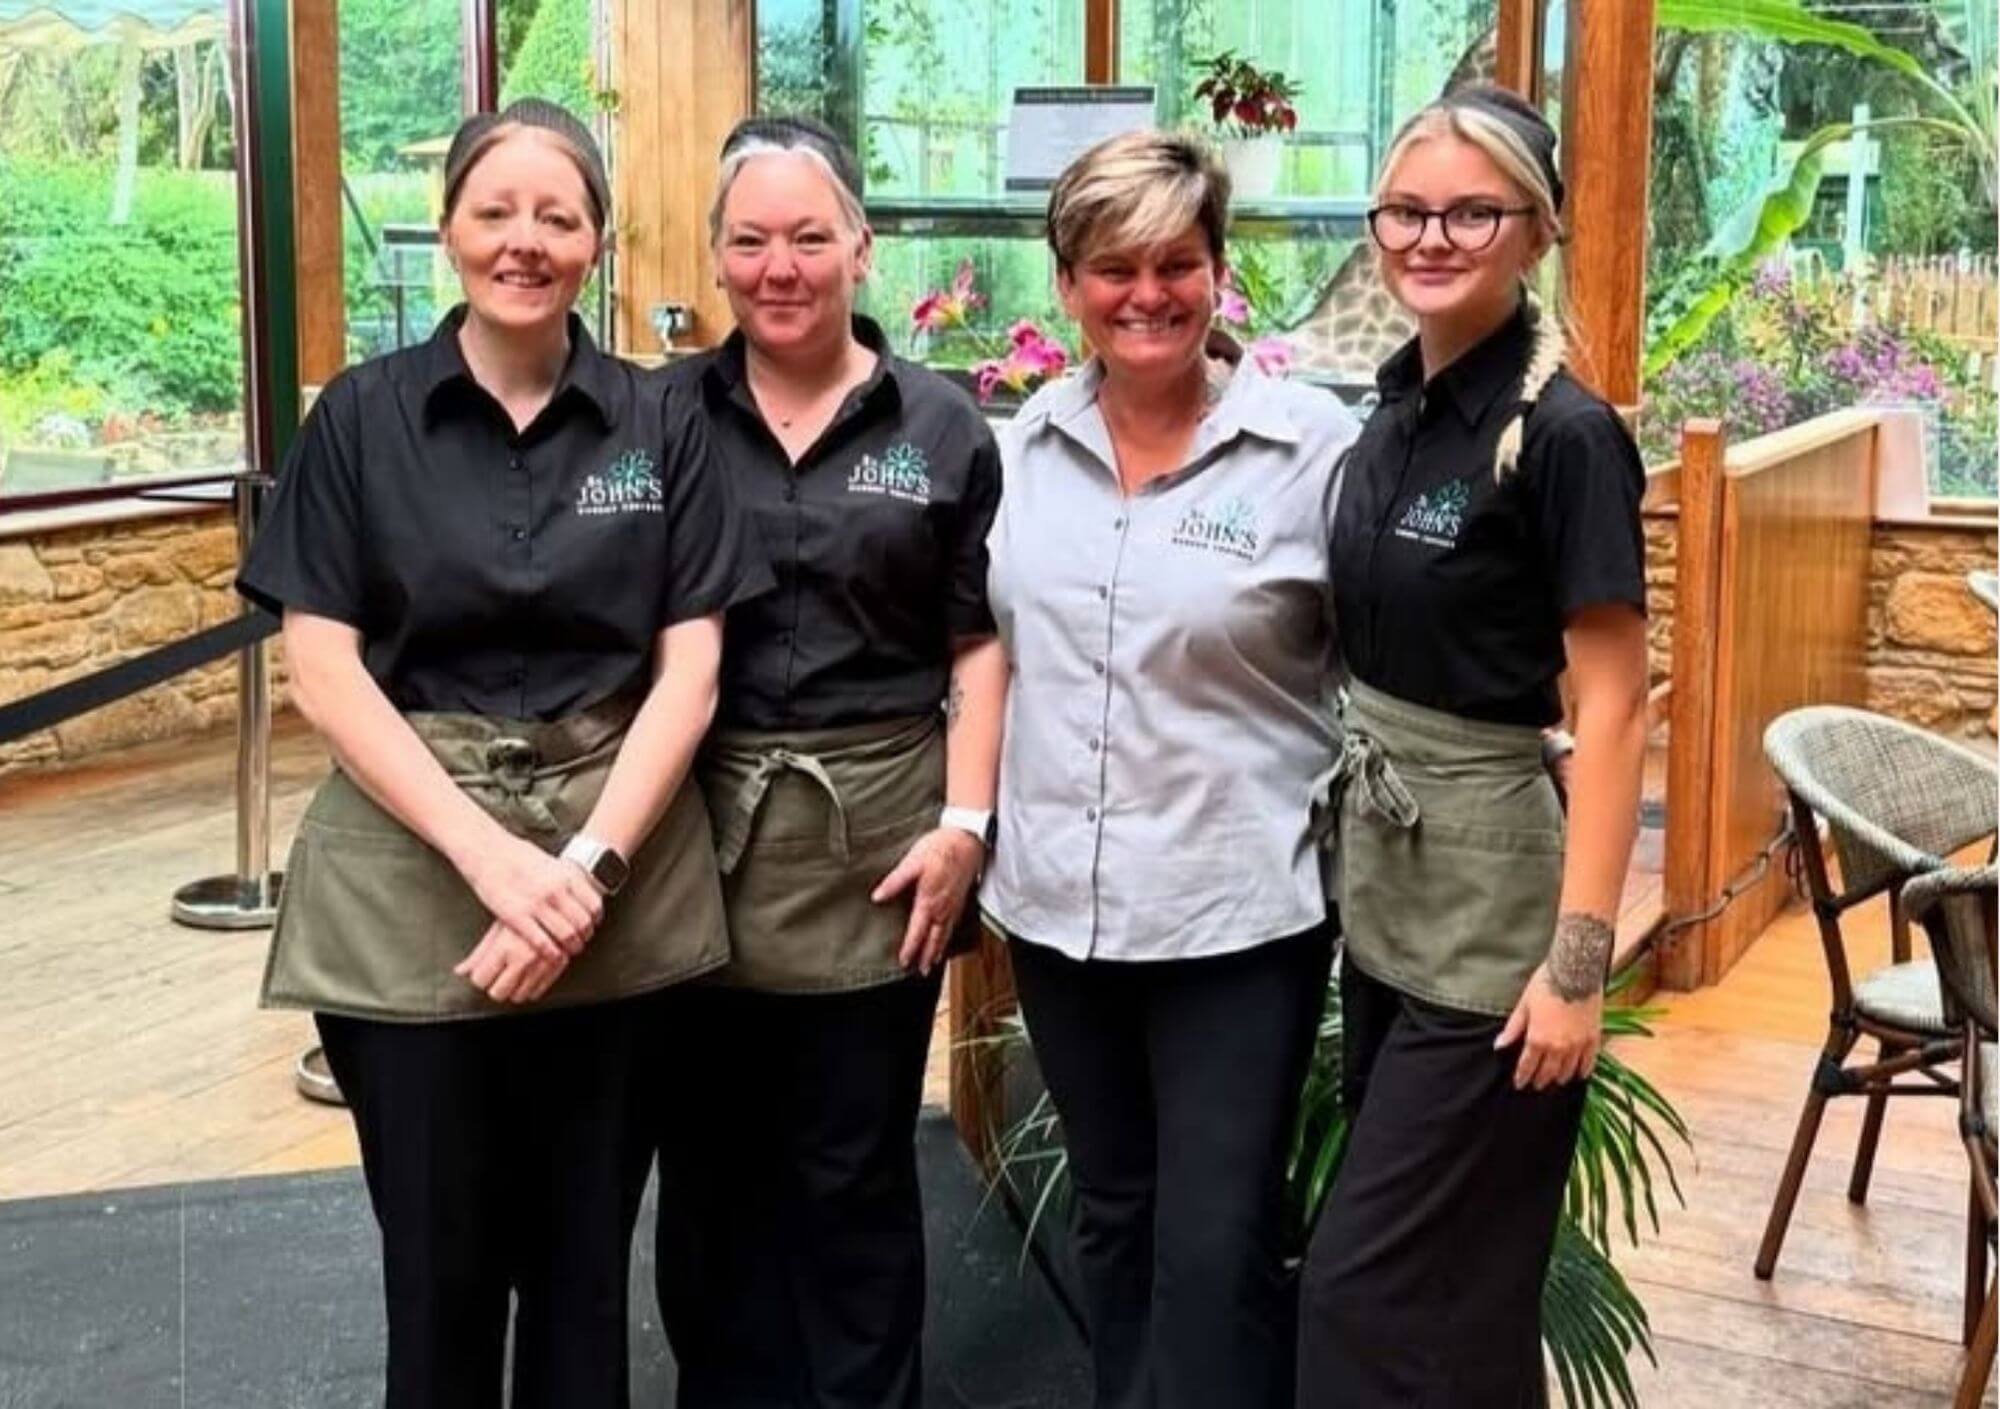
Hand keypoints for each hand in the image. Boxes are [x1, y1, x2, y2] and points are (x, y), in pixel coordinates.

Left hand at [455, 920, 569, 1002]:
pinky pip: (538, 992)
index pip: (480, 979)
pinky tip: (529, 975)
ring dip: (514, 989)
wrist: (557, 902)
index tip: (484, 971)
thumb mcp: (498, 929)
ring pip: (518, 997)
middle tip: (498, 974)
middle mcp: (523, 958)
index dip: (480, 976)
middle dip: (495, 986)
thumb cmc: (525, 911)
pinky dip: (531, 988)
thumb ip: (478, 954)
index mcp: (504, 947)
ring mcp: (541, 964)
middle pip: (498, 993)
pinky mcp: (557, 967)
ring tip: (515, 973)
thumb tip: (461, 971)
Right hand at [459, 833, 604, 960]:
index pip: (594, 905)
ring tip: (569, 951)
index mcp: (566, 876)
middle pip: (582, 923)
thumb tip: (581, 890)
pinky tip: (554, 956)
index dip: (595, 920)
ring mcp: (537, 904)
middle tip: (581, 942)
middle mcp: (555, 891)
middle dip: (584, 936)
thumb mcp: (550, 862)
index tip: (592, 926)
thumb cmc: (516, 855)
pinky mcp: (517, 916)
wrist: (487, 851)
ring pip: (566, 935)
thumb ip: (565, 879)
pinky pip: (542, 942)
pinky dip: (552, 953)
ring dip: (571, 947)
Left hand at [872, 827, 984, 976]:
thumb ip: (895, 882)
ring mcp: (954, 904)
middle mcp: (943, 908)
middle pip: (935, 939)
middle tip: (923, 971)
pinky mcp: (961, 898)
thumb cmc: (941, 847)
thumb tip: (877, 897)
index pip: (917, 932)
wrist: (968, 838)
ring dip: (940, 949)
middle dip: (928, 956)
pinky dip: (949, 936)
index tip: (904, 962)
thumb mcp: (912, 862)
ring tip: (934, 962)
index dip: (910, 948)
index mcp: (929, 901)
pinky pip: (954, 924)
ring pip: (946, 933)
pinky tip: (946, 937)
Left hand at [1494, 962, 1603, 1089]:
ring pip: (1568, 1070)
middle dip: (1540, 1080)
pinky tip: (1580, 1074)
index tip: (1520, 1084)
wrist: (1575, 973)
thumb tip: (1499, 1045)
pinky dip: (1583, 1070)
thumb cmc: (1546, 985)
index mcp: (1538, 1039)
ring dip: (1560, 1077)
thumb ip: (1514, 1028)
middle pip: (1548, 1071)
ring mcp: (1577, 1044)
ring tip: (1556, 1081)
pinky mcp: (1593, 1038)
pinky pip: (1589, 1061)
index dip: (1523, 1076)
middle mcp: (1558, 1047)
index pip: (1528, 1065)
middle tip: (1537, 1085)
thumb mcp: (1524, 1005)